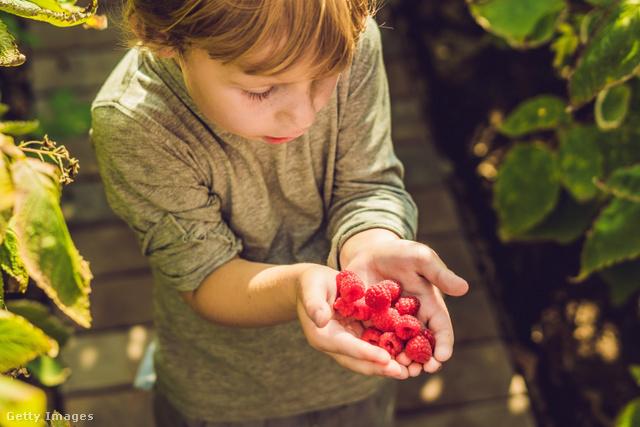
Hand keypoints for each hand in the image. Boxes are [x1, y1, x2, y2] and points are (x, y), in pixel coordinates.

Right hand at [296, 265, 412, 378]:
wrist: (316, 283)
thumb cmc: (312, 283)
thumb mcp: (312, 288)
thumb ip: (314, 303)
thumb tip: (320, 320)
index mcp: (325, 337)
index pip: (347, 347)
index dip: (366, 353)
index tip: (385, 358)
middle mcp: (338, 344)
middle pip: (359, 361)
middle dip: (380, 367)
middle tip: (402, 372)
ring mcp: (350, 342)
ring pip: (370, 358)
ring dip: (388, 365)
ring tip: (410, 370)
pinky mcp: (360, 335)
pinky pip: (376, 345)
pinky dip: (391, 351)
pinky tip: (409, 353)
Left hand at [339, 229, 468, 373]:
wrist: (369, 251)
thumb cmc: (400, 252)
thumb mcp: (421, 258)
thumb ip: (439, 273)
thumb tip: (464, 288)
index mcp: (429, 306)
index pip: (441, 329)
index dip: (443, 344)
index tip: (443, 357)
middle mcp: (412, 319)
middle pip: (421, 345)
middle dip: (422, 360)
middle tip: (420, 370)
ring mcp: (391, 323)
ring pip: (399, 348)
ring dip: (400, 361)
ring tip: (400, 370)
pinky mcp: (370, 322)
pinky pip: (374, 341)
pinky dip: (377, 352)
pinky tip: (375, 360)